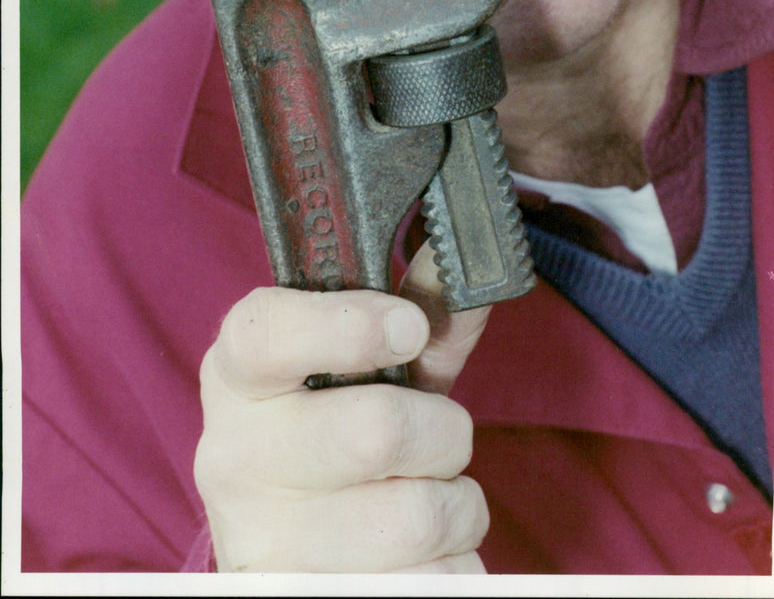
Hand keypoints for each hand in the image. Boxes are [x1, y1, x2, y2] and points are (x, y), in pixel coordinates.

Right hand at [194, 242, 491, 572]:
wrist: (290, 554)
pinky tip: (414, 552)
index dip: (350, 326)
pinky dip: (453, 562)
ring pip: (420, 516)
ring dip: (456, 504)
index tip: (409, 326)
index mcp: (239, 378)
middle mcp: (234, 458)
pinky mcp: (307, 598)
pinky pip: (436, 579)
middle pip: (376, 429)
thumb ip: (417, 318)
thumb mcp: (365, 371)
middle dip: (442, 431)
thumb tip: (473, 272)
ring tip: (424, 495)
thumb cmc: (332, 435)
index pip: (266, 335)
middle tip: (436, 435)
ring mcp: (266, 542)